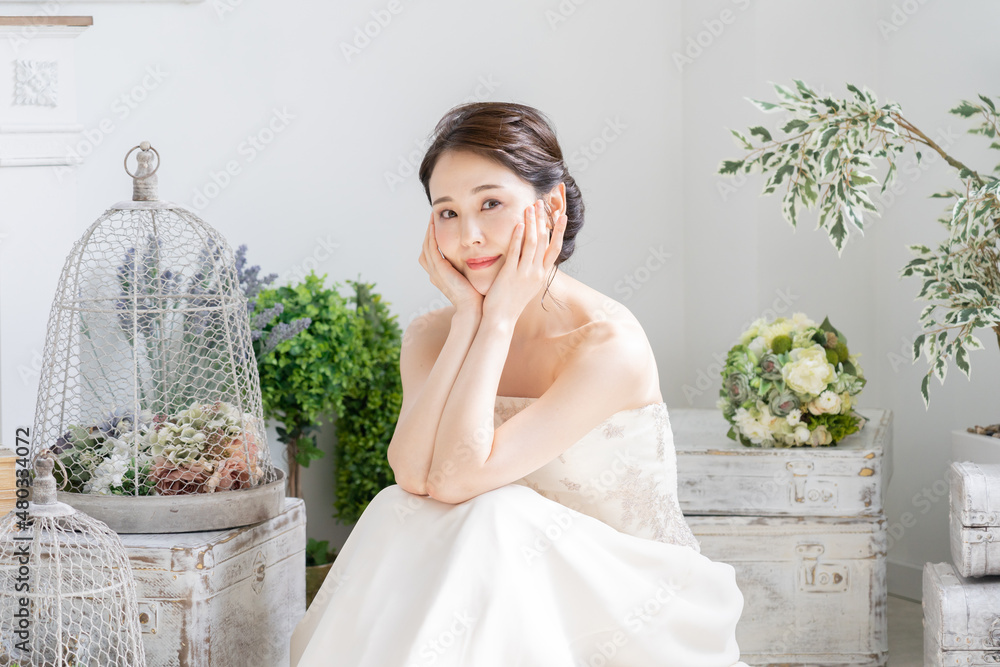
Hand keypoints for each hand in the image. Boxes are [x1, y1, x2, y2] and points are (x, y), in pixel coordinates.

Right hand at [418, 212, 482, 312]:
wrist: (473, 309)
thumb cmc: (476, 296)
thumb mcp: (470, 279)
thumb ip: (469, 268)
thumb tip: (479, 257)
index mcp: (440, 276)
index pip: (431, 253)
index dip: (433, 239)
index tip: (439, 225)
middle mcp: (434, 274)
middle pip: (425, 248)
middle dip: (428, 232)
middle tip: (433, 218)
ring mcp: (435, 272)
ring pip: (426, 246)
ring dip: (428, 231)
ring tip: (432, 217)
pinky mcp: (439, 270)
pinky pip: (432, 249)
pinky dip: (431, 236)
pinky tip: (434, 226)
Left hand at [483, 199, 566, 322]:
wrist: (502, 320)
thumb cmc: (511, 303)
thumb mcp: (526, 285)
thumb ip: (531, 270)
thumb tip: (532, 257)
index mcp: (542, 275)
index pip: (555, 248)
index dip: (559, 230)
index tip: (562, 215)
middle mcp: (537, 273)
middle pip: (544, 241)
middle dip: (544, 220)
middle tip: (542, 202)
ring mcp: (524, 273)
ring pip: (531, 243)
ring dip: (531, 223)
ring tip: (530, 207)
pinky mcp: (510, 274)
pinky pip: (515, 252)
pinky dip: (517, 237)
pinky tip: (517, 224)